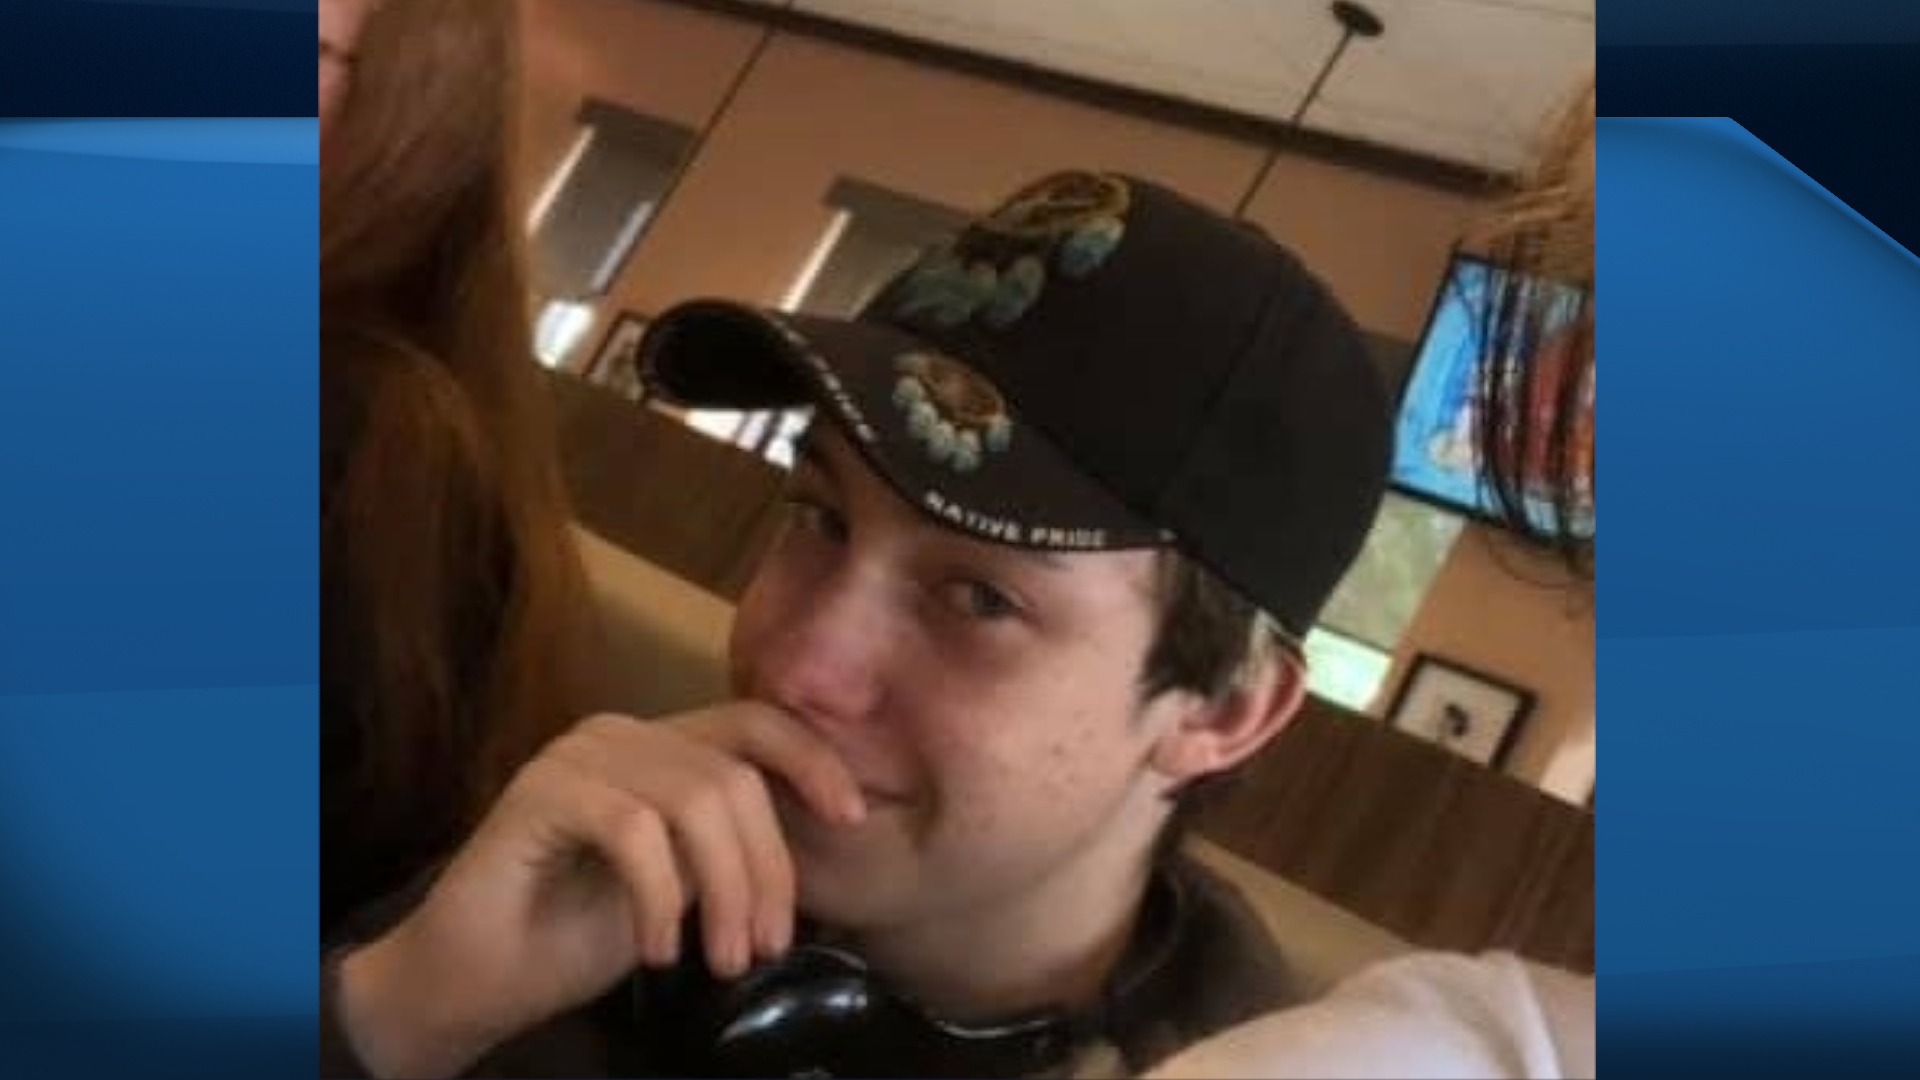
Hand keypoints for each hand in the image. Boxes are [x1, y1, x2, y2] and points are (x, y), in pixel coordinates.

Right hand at [336, 702, 866, 1077]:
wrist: (475, 978)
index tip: (852, 819)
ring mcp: (577, 756)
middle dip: (767, 869)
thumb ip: (732, 846)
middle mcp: (620, 734)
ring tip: (721, 962)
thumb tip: (820, 836)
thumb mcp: (685, 884)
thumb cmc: (579, 933)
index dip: (812, 760)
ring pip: (694, 799)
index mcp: (659, 745)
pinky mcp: (540, 793)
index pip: (755, 724)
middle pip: (735, 775)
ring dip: (724, 892)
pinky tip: (656, 951)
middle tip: (765, 948)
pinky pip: (633, 830)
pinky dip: (659, 898)